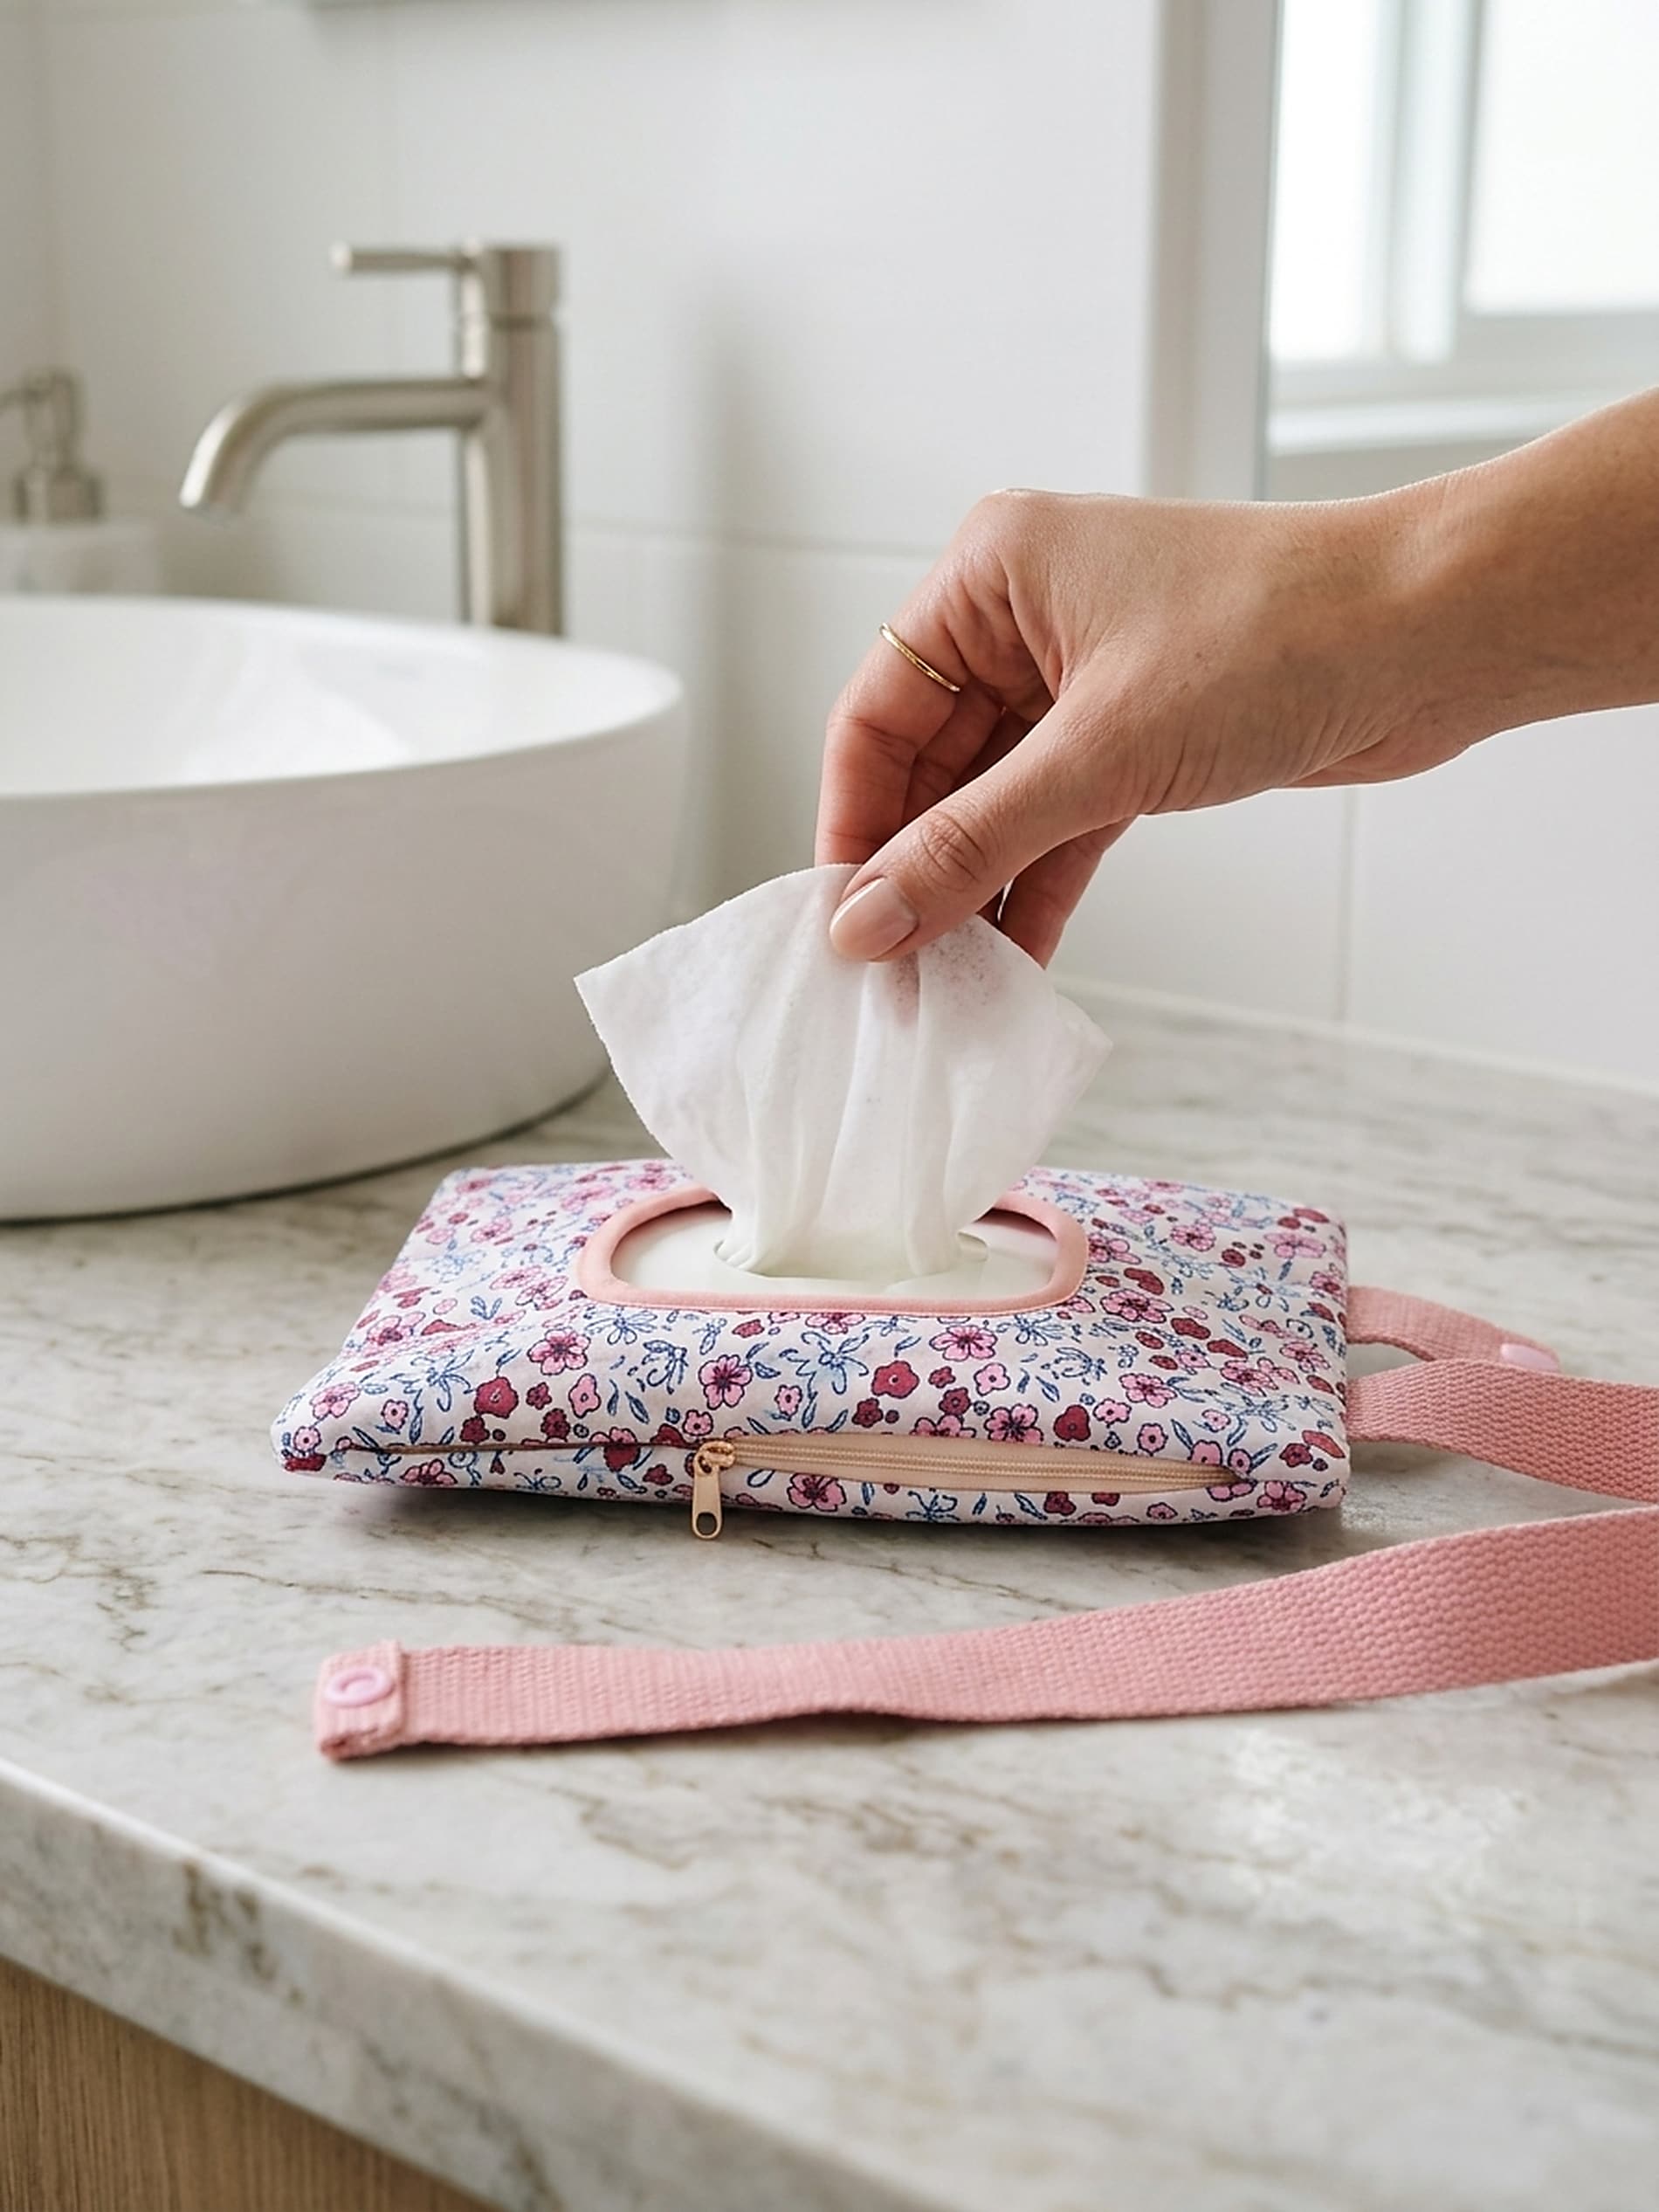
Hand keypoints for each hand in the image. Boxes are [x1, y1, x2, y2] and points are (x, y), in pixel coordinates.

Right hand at [816, 484, 1482, 964]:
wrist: (1432, 636)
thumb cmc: (1276, 637)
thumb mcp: (1099, 754)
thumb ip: (971, 844)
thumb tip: (868, 922)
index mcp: (991, 573)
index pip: (876, 713)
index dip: (852, 824)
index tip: (841, 923)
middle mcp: (1026, 617)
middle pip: (930, 765)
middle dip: (913, 870)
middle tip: (891, 974)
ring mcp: (1084, 678)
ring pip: (995, 801)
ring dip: (975, 890)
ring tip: (945, 985)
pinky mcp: (1139, 734)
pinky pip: (1059, 821)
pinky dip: (1038, 885)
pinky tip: (1014, 960)